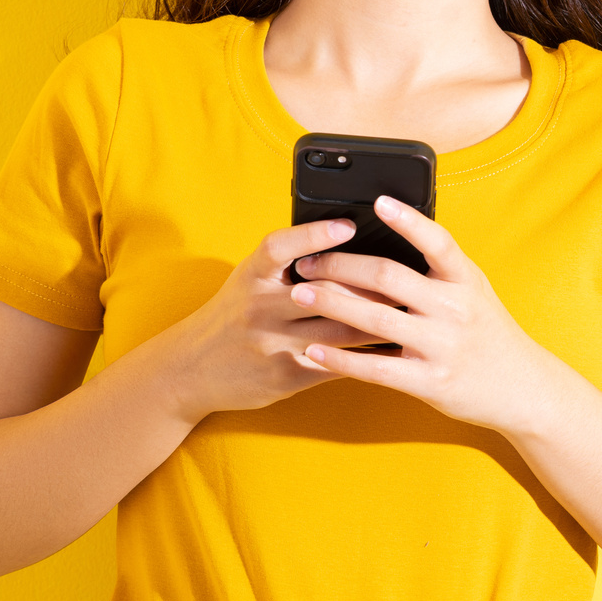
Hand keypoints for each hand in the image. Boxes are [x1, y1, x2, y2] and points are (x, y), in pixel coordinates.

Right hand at [153, 219, 393, 423]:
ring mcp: (273, 345)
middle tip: (408, 276)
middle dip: (369, 285)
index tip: (348, 224)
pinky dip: (367, 355)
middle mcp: (259, 308)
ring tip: (412, 310)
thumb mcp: (248, 280)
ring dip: (379, 321)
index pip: (280, 248)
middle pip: (324, 292)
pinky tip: (394, 349)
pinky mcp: (285, 376)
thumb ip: (287, 263)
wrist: (189, 370)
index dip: (313, 234)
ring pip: (338, 330)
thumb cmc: (233, 314)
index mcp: (251, 276)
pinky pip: (336, 363)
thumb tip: (344, 236)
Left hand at [289, 196, 568, 433]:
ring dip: (332, 303)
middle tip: (307, 262)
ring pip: (375, 319)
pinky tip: (312, 350)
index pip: (437, 241)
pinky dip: (340, 358)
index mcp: (466, 280)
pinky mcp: (429, 381)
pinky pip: (376, 368)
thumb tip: (393, 236)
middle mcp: (455, 309)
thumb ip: (441, 269)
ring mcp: (442, 346)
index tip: (377, 202)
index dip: (408, 221)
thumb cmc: (489, 332)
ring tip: (299, 294)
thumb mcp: (474, 291)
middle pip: (389, 277)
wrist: (522, 388)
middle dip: (342, 266)